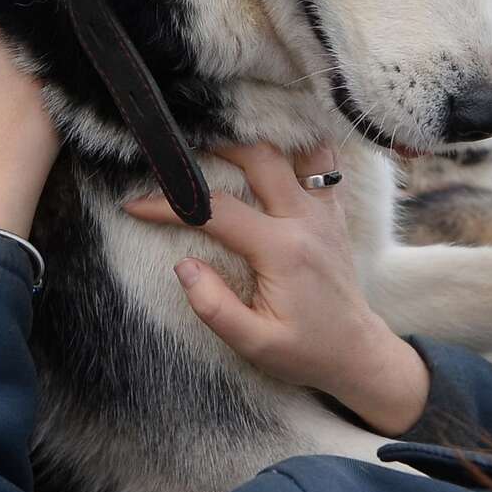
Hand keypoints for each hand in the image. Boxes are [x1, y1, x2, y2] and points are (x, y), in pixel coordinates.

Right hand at [125, 143, 430, 436]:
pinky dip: (297, 147)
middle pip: (260, 157)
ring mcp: (324, 211)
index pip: (217, 211)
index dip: (171, 204)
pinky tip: (273, 144)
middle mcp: (305, 220)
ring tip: (224, 142)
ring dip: (259, 140)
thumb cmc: (305, 350)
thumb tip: (185, 266)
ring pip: (294, 151)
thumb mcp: (254, 343)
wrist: (356, 351)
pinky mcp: (333, 211)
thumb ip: (215, 307)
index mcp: (282, 251)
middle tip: (180, 153)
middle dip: (215, 146)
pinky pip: (321, 163)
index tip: (135, 204)